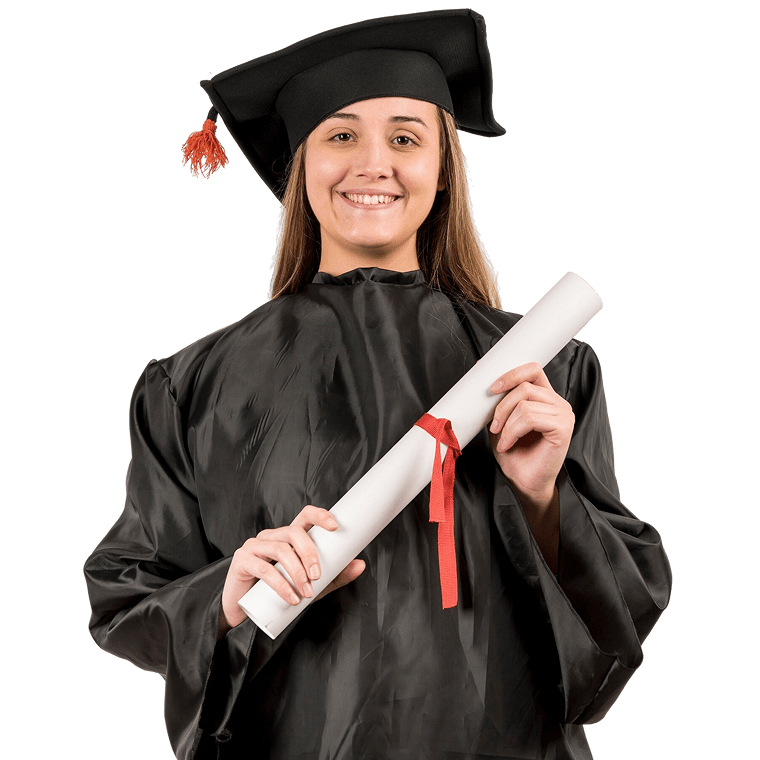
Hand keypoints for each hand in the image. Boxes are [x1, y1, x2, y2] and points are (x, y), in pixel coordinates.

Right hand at [219, 505, 365, 632]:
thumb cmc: (276, 592)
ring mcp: (255, 546)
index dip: (320, 516)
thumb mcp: (309, 584)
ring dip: (297, 571)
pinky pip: (264, 568)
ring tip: (307, 592)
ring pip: (281, 549)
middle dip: (310, 553)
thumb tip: (360, 564)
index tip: (335, 527)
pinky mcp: (243, 561)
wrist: (242, 610)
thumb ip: (333, 576)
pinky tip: (292, 597)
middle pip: (294, 532)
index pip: (304, 516)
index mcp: (288, 537)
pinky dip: (281, 584)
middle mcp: (272, 536)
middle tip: (318, 577)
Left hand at [488, 362, 574, 508]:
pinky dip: (512, 432)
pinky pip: (530, 418)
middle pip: (525, 386)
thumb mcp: (502, 422)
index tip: (492, 388)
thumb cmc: (515, 454)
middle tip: (493, 426)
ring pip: (525, 403)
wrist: (524, 482)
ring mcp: (563, 414)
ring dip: (506, 423)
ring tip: (502, 439)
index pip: (533, 369)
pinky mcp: (563, 428)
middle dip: (502, 405)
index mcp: (546, 397)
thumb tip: (485, 384)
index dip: (511, 374)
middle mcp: (558, 403)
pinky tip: (509, 445)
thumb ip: (500, 403)